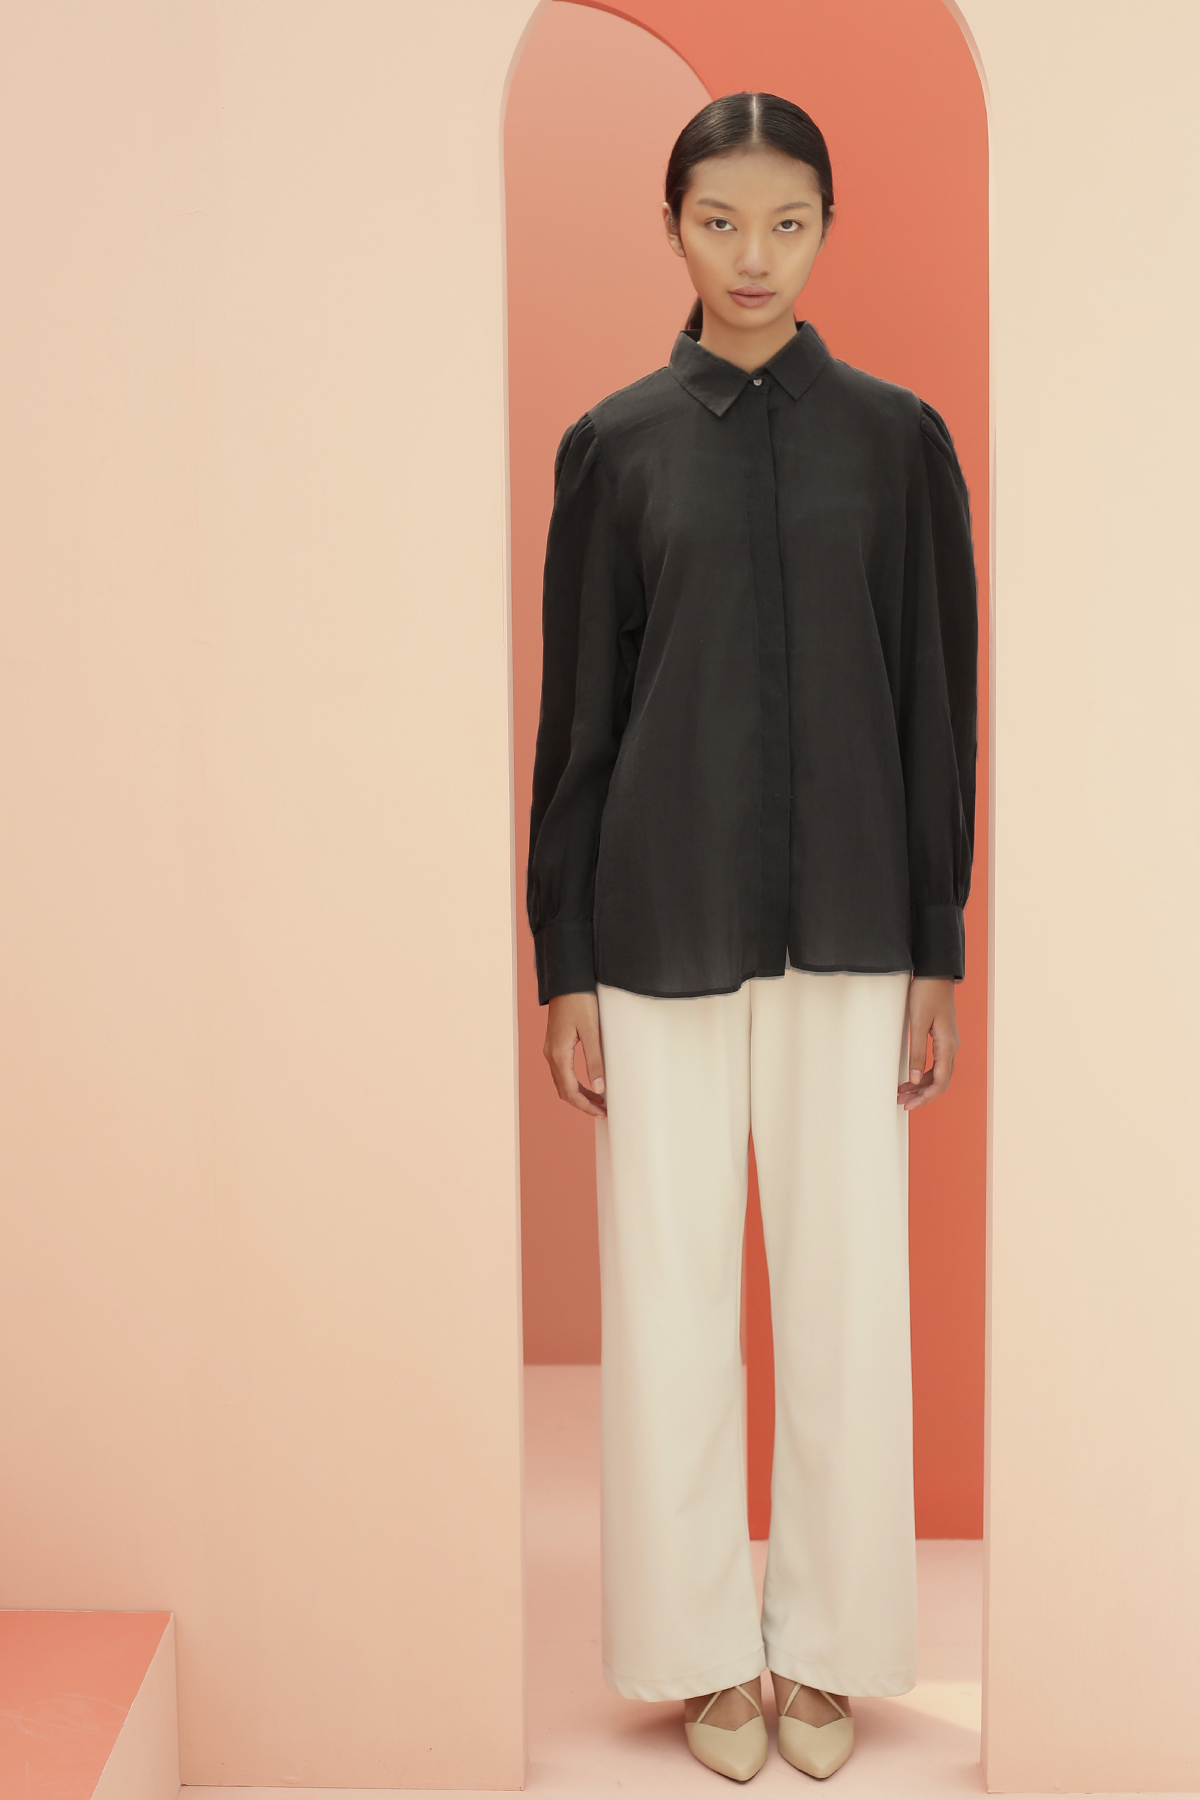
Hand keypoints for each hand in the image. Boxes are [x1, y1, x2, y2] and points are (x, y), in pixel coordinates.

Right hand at [544, 992, 606, 1116]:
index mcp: (559, 1054)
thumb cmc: (580, 1002)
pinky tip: (588, 1084)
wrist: (566, 981)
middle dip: (582, 1104)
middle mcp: (551, 1054)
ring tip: (598, 1101)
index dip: (586, 1105)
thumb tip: (599, 1088)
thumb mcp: (592, 1031)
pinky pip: (562, 1071)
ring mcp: (551, 1050)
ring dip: (578, 1095)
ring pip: (562, 1082)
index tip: (602, 1112)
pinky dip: (574, 1083)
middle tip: (603, 1111)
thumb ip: (595, 1060)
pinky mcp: (555, 1044)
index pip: (570, 1091)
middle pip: (564, 1090)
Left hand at [898, 977, 958, 1110]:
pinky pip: (937, 1063)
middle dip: (922, 1095)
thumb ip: (916, 1052)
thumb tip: (914, 1079)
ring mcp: (949, 1042)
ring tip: (902, 1092)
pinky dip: (924, 1073)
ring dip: (922, 1085)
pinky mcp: (943, 1037)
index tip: (908, 1105)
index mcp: (947, 1045)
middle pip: (941, 1081)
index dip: (925, 1097)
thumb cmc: (926, 994)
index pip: (940, 1082)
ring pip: (938, 1073)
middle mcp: (952, 1046)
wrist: (935, 973)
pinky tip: (910, 1077)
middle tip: (902, 1102)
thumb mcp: (917, 1023)